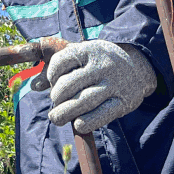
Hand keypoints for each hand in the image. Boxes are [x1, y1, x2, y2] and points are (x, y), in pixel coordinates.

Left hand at [30, 40, 155, 132]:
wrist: (139, 65)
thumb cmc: (101, 62)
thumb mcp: (83, 56)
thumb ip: (59, 68)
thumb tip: (33, 86)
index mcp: (90, 50)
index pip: (61, 62)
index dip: (51, 75)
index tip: (53, 82)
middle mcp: (102, 66)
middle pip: (69, 85)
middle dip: (56, 97)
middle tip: (55, 103)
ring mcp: (115, 84)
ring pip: (84, 101)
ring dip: (65, 112)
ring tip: (56, 118)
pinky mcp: (125, 102)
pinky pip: (102, 115)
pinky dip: (87, 122)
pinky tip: (78, 124)